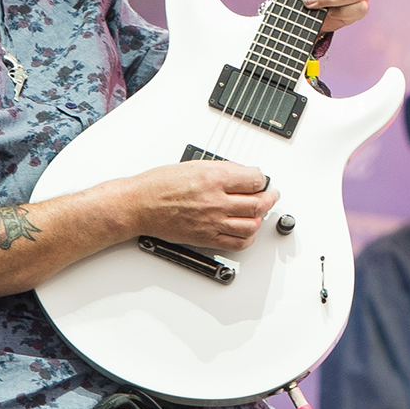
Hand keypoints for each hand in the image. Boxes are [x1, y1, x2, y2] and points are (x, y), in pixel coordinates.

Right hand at [124, 162, 278, 252]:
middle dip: (269, 198)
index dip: (262, 179)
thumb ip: (222, 169)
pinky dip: (248, 238)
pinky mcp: (206, 238)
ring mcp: (212, 222)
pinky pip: (237, 243)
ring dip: (260, 219)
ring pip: (252, 225)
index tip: (262, 180)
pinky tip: (247, 231)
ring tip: (259, 213)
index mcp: (214, 178)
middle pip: (258, 203)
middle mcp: (215, 201)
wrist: (139, 205)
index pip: (255, 180)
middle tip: (271, 195)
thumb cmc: (158, 184)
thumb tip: (242, 173)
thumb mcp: (194, 165)